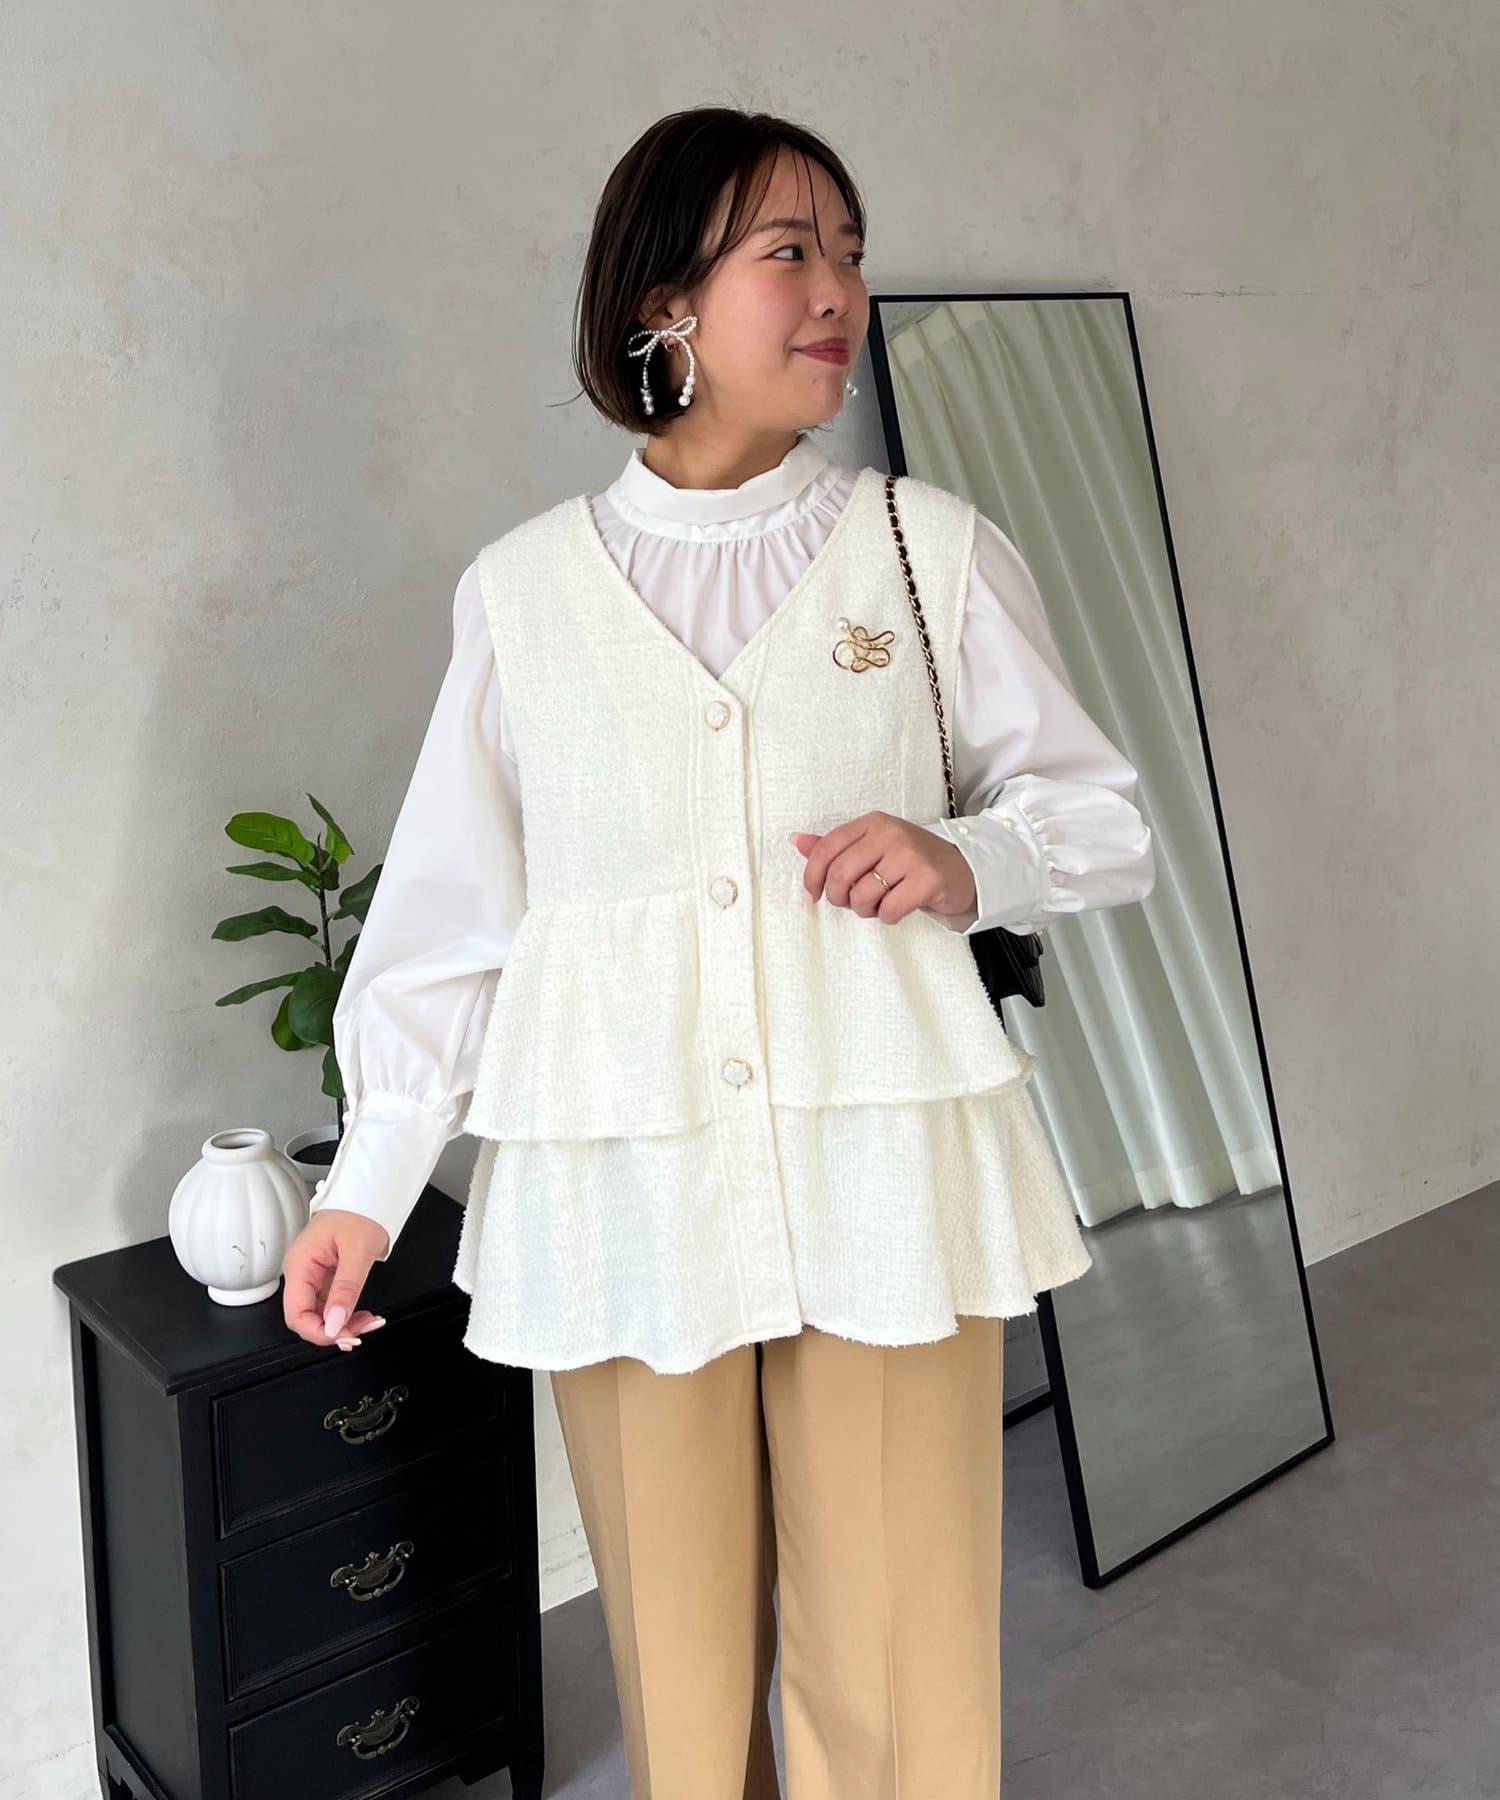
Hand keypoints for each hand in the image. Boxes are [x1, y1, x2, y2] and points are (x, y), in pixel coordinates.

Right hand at [282, 1209, 390, 1350]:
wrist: (368, 1196)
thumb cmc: (359, 1212)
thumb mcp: (358, 1252)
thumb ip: (346, 1289)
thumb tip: (335, 1323)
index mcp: (300, 1265)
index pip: (296, 1314)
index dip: (318, 1332)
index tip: (344, 1337)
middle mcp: (301, 1272)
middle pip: (307, 1318)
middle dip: (334, 1330)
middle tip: (363, 1331)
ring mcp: (313, 1276)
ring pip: (320, 1315)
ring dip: (343, 1325)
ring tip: (368, 1323)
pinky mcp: (325, 1277)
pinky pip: (330, 1305)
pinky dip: (346, 1314)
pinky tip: (362, 1315)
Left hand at [788, 810, 976, 924]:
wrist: (962, 870)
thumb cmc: (912, 860)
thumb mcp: (873, 846)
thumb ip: (835, 846)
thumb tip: (796, 840)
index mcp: (872, 823)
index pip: (826, 848)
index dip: (812, 877)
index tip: (812, 896)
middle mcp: (890, 834)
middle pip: (840, 875)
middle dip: (839, 898)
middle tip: (851, 902)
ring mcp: (910, 855)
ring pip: (862, 896)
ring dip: (865, 909)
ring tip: (880, 902)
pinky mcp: (927, 880)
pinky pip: (887, 910)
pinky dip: (887, 917)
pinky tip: (899, 906)